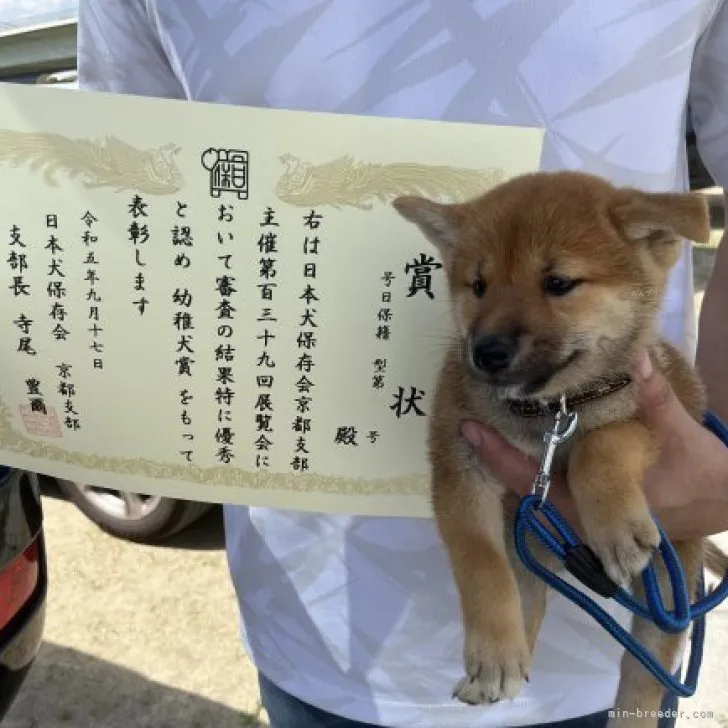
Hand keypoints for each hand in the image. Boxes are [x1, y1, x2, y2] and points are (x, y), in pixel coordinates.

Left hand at [460, 351, 727, 539]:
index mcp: (599, 495)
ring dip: (507, 463)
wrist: (721, 502)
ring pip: (533, 491)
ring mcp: (584, 519)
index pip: (535, 477)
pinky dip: (526, 469)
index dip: (498, 455)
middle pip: (523, 486)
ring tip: (480, 431)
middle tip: (465, 425)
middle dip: (494, 457)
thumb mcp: (678, 430)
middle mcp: (585, 515)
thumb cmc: (700, 470)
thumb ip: (653, 394)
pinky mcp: (589, 514)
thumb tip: (635, 354)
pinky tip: (510, 447)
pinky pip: (547, 491)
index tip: (468, 429)